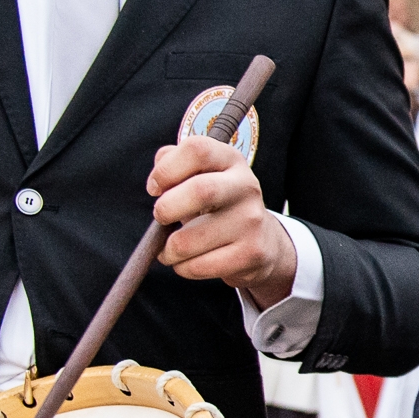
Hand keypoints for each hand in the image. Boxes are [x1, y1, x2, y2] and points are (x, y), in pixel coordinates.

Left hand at [147, 137, 295, 305]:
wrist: (263, 240)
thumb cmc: (218, 205)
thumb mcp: (201, 175)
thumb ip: (174, 163)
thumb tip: (159, 172)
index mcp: (230, 160)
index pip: (197, 150)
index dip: (166, 169)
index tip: (155, 188)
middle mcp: (246, 186)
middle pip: (200, 191)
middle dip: (166, 209)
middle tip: (161, 218)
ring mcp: (251, 221)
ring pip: (189, 241)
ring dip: (168, 250)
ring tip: (171, 248)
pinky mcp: (252, 253)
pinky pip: (199, 266)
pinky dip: (182, 268)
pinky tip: (188, 261)